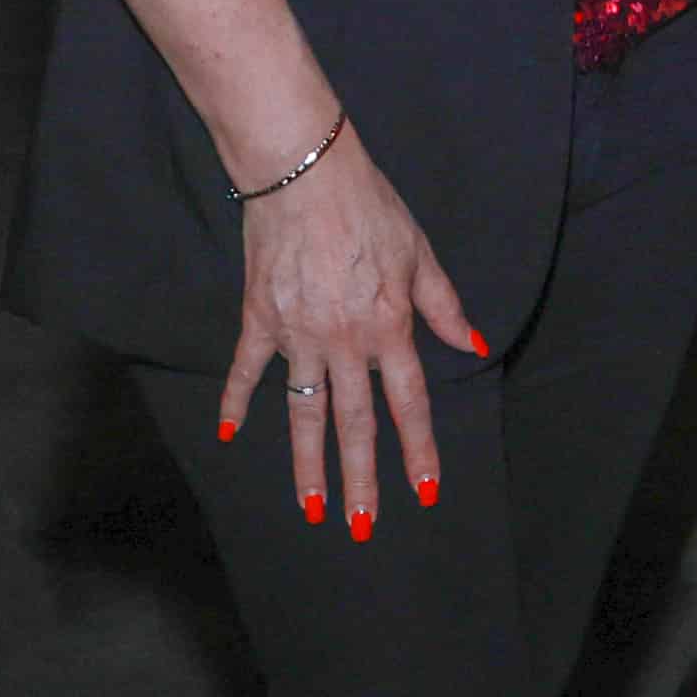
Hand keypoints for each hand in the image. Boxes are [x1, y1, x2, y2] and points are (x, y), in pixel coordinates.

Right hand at [220, 131, 482, 540]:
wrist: (303, 170)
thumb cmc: (368, 205)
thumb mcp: (419, 253)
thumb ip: (442, 305)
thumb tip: (469, 343)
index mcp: (389, 327)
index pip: (409, 402)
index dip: (419, 450)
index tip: (424, 492)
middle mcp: (345, 341)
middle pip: (356, 422)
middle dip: (361, 478)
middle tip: (361, 527)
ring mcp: (298, 335)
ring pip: (303, 412)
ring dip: (307, 464)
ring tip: (312, 507)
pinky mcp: (259, 318)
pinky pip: (246, 371)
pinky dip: (234, 402)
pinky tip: (227, 436)